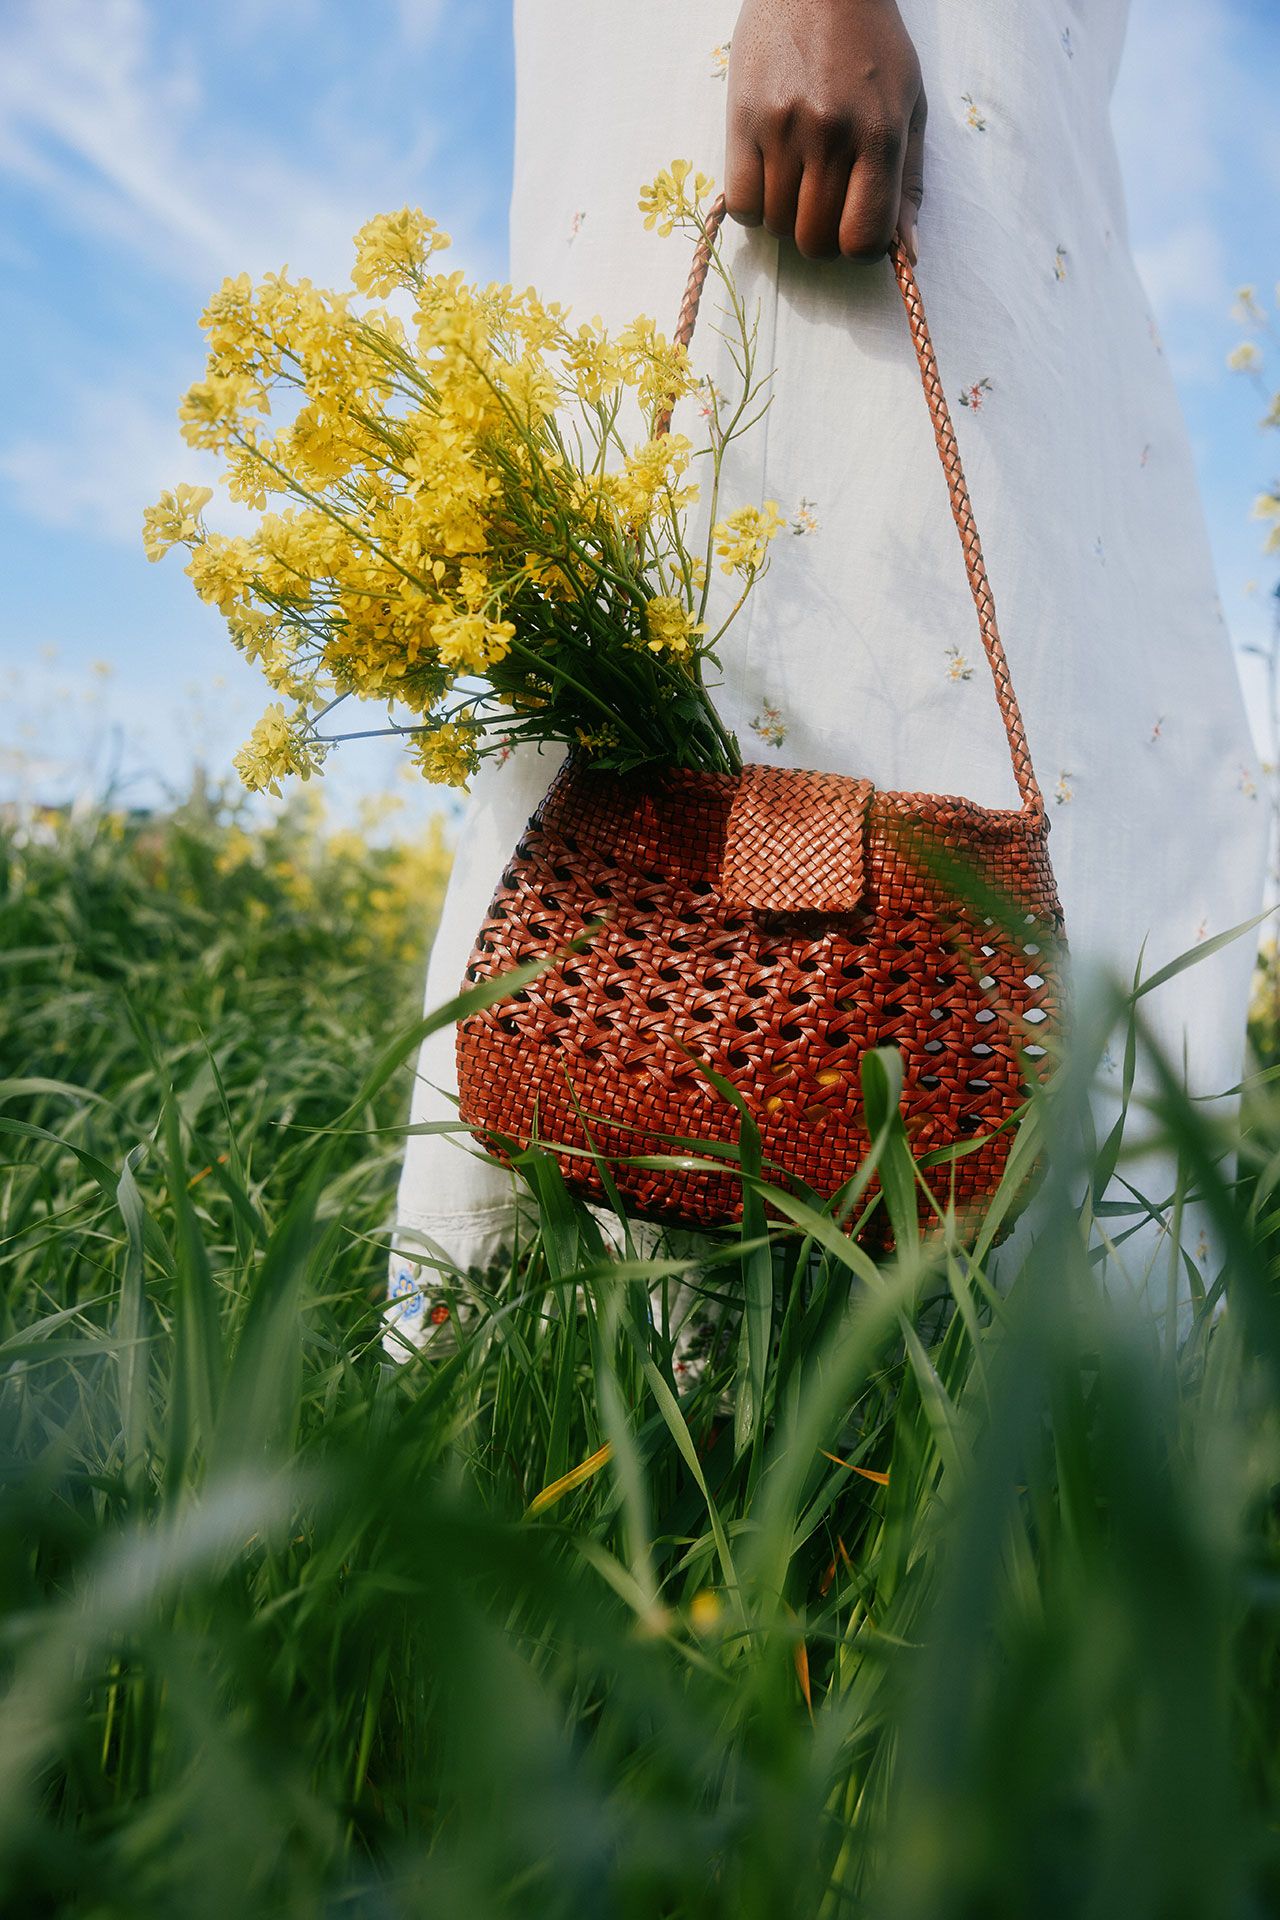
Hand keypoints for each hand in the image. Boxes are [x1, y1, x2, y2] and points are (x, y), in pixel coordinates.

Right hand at [725, 0, 925, 263]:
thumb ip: (910, 183)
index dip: (857, 247)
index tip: (852, 228)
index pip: (863, 239)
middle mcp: (831, 136)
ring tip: (795, 180)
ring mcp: (783, 129)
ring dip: (786, 218)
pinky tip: (766, 177)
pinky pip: (741, 204)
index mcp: (879, 135)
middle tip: (821, 207)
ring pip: (777, 226)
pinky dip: (753, 205)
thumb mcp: (909, 105)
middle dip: (820, 238)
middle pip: (815, 242)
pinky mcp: (742, 120)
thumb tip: (907, 253)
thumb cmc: (870, 45)